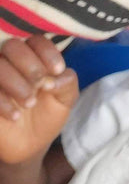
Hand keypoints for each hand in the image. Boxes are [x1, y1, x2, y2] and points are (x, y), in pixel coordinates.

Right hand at [0, 37, 77, 165]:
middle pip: (13, 46)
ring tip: (30, 103)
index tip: (57, 70)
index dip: (47, 52)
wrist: (29, 144)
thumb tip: (56, 77)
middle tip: (40, 86)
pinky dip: (2, 101)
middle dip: (30, 65)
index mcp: (35, 58)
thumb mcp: (65, 99)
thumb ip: (68, 83)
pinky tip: (15, 115)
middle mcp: (11, 62)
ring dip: (17, 83)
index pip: (37, 40)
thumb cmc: (48, 114)